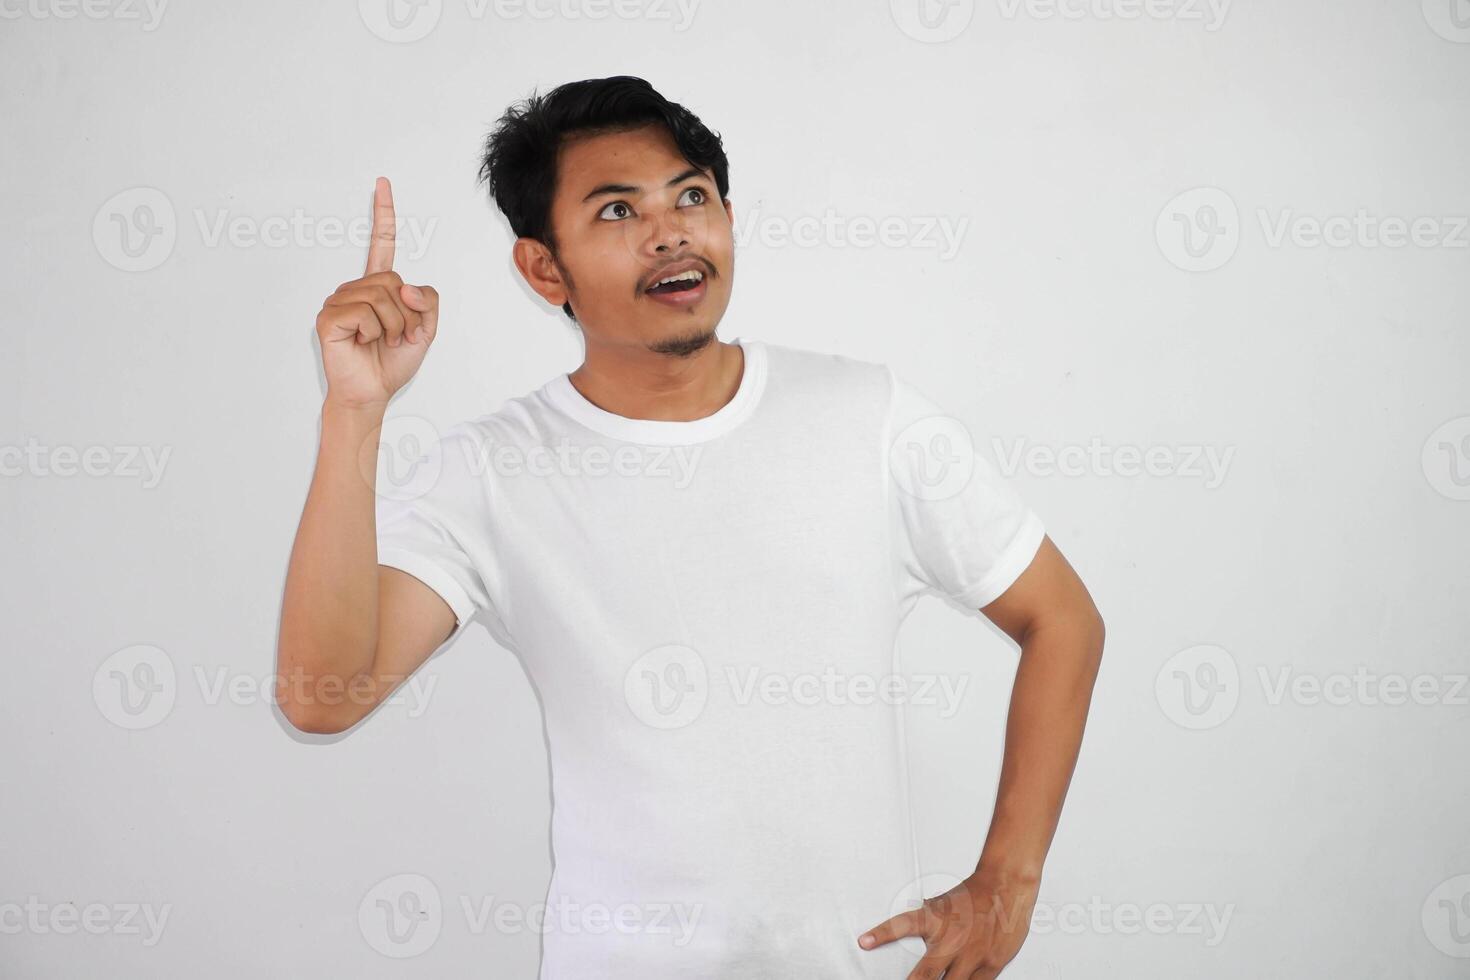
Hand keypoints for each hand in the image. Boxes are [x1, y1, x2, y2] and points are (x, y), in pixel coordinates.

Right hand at [315, 176, 439, 409]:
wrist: (372, 392)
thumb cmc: (392, 361)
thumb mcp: (426, 329)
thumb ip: (427, 301)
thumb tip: (404, 286)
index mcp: (377, 287)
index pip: (381, 244)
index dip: (383, 214)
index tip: (382, 183)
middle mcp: (355, 288)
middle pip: (394, 281)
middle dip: (406, 315)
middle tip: (397, 337)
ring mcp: (338, 300)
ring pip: (382, 297)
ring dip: (393, 326)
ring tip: (381, 342)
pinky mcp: (329, 317)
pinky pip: (365, 313)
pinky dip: (374, 332)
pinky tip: (363, 343)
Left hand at [856, 866, 1039, 978]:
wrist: (1007, 887)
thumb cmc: (973, 896)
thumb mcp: (942, 905)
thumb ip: (927, 922)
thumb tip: (911, 930)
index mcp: (934, 920)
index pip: (902, 925)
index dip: (882, 934)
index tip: (865, 941)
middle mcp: (951, 939)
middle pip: (926, 974)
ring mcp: (971, 955)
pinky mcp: (991, 965)